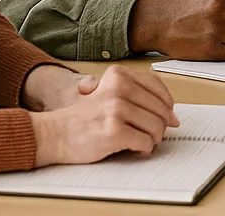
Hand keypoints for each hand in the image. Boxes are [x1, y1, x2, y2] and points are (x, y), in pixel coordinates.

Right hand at [30, 65, 178, 165]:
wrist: (54, 134)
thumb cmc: (81, 118)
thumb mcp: (105, 93)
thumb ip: (134, 95)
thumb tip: (170, 113)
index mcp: (118, 76)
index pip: (156, 86)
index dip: (167, 102)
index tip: (169, 113)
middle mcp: (119, 88)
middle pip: (160, 108)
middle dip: (161, 125)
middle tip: (155, 133)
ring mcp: (116, 109)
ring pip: (156, 126)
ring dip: (154, 138)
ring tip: (144, 142)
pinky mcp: (114, 131)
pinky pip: (145, 142)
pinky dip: (145, 148)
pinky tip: (137, 149)